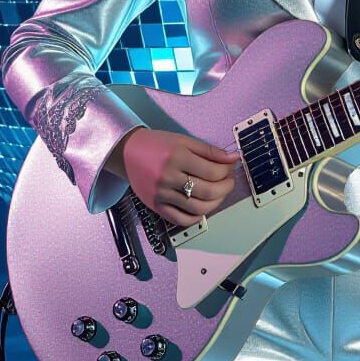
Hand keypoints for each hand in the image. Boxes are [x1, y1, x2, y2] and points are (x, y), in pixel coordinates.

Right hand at [119, 127, 239, 227]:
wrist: (127, 153)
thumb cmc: (156, 145)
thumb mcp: (184, 141)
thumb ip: (210, 151)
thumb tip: (233, 158)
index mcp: (176, 157)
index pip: (212, 171)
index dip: (227, 171)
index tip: (230, 166)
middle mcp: (168, 178)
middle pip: (208, 191)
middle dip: (226, 187)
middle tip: (229, 180)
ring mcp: (162, 195)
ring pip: (198, 208)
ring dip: (216, 202)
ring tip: (219, 192)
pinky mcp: (156, 207)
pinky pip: (182, 220)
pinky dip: (197, 216)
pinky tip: (203, 205)